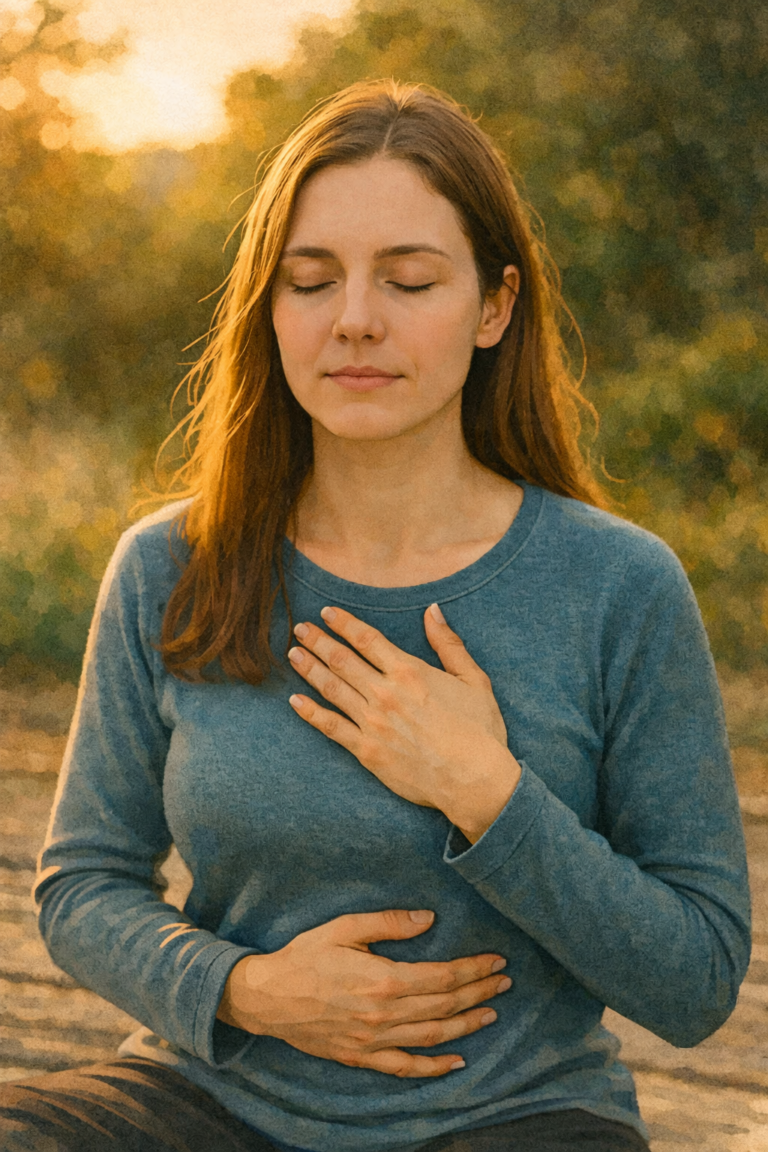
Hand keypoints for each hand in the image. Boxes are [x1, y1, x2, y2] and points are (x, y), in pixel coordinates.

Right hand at [217, 908, 511, 1076]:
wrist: (266, 996)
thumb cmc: (305, 956)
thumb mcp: (345, 927)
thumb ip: (390, 923)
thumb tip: (429, 919)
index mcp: (383, 980)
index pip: (442, 977)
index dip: (473, 969)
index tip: (495, 961)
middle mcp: (383, 1016)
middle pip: (445, 1006)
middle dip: (479, 993)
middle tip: (504, 983)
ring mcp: (374, 1041)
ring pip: (433, 1037)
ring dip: (467, 1025)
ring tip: (491, 1013)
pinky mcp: (362, 1058)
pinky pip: (406, 1068)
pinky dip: (435, 1067)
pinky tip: (457, 1061)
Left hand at [287, 603, 520, 841]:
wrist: (474, 780)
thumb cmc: (479, 730)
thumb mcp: (473, 679)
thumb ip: (448, 643)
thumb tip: (432, 611)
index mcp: (409, 672)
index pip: (366, 639)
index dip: (343, 623)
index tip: (326, 613)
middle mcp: (385, 693)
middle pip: (342, 660)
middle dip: (318, 641)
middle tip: (299, 628)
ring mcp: (373, 723)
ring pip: (331, 689)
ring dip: (309, 669)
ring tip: (293, 654)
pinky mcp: (367, 751)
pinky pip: (331, 728)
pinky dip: (310, 713)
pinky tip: (295, 702)